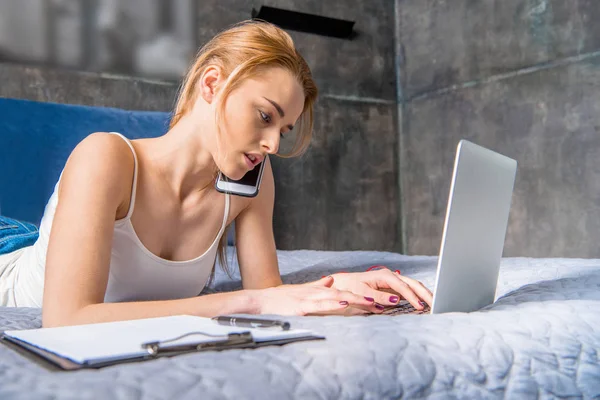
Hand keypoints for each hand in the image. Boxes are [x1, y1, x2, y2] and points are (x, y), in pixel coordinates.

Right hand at [255, 276, 374, 315]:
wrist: (259, 301)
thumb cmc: (280, 300)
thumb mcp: (301, 291)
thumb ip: (317, 286)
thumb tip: (331, 280)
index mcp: (318, 290)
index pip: (344, 291)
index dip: (361, 294)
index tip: (379, 299)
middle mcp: (316, 292)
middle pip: (345, 293)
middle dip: (365, 298)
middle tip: (384, 301)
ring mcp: (309, 299)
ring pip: (336, 297)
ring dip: (355, 299)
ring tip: (371, 302)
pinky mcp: (301, 307)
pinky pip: (320, 305)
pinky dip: (333, 303)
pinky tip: (344, 302)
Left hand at [328, 266, 432, 313]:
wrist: (343, 284)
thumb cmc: (350, 288)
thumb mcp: (362, 293)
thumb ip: (379, 297)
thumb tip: (396, 300)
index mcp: (384, 276)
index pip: (403, 287)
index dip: (413, 297)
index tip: (421, 307)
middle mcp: (390, 276)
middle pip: (413, 283)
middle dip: (425, 293)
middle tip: (437, 304)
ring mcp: (393, 281)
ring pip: (413, 286)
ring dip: (424, 294)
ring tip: (434, 304)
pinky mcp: (393, 287)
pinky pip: (408, 291)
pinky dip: (417, 296)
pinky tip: (424, 304)